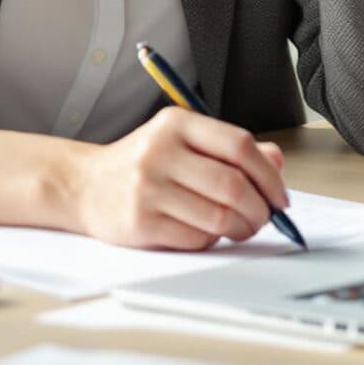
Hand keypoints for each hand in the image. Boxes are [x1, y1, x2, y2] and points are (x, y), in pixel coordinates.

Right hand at [70, 110, 291, 249]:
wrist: (84, 185)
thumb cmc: (142, 164)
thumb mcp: (182, 142)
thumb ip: (229, 148)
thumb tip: (276, 162)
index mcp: (176, 123)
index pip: (238, 146)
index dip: (268, 175)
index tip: (279, 195)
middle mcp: (160, 151)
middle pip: (233, 185)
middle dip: (259, 209)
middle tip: (264, 218)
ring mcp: (148, 187)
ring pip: (218, 217)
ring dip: (241, 229)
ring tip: (240, 228)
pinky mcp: (140, 222)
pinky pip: (196, 238)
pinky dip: (212, 240)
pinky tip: (206, 233)